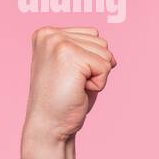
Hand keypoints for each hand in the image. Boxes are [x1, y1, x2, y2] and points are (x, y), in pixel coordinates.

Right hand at [22, 26, 117, 145]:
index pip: (93, 35)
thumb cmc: (63, 100)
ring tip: (74, 86)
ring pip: (105, 54)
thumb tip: (111, 55)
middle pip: (101, 43)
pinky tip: (78, 90)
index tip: (68, 76)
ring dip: (97, 76)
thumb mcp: (72, 67)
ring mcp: (58, 43)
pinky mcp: (70, 56)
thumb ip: (85, 50)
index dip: (91, 61)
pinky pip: (105, 67)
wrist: (49, 125)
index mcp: (47, 33)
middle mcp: (49, 34)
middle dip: (95, 68)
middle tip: (71, 84)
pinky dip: (98, 83)